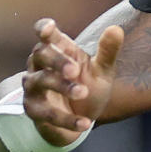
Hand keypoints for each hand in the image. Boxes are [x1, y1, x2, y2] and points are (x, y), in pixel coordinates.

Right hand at [22, 18, 123, 145]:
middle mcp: (41, 66)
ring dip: (61, 87)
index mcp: (59, 51)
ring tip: (83, 93)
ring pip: (40, 82)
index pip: (46, 35)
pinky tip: (85, 123)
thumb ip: (108, 51)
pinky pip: (46, 114)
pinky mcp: (34, 110)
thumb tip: (116, 29)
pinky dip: (66, 119)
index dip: (44, 29)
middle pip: (40, 55)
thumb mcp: (103, 70)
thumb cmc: (89, 85)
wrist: (81, 119)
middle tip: (74, 70)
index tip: (49, 28)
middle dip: (56, 61)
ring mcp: (34, 88)